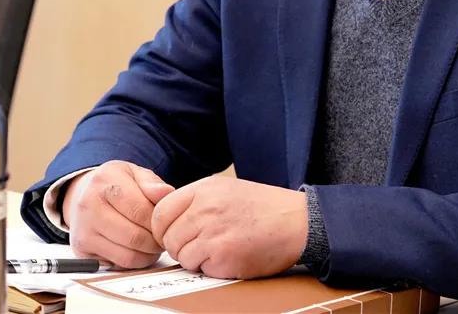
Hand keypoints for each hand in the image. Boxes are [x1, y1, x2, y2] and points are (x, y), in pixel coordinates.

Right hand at [62, 160, 174, 268]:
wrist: (82, 194)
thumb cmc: (115, 183)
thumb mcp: (134, 173)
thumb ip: (152, 183)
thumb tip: (167, 193)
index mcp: (104, 182)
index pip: (140, 210)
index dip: (159, 221)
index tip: (167, 223)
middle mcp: (89, 207)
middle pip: (134, 236)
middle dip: (156, 241)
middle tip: (164, 237)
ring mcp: (84, 231)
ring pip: (127, 255)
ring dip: (148, 254)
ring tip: (154, 243)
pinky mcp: (82, 251)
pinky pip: (118, 265)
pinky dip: (135, 261)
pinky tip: (139, 249)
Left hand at [151, 176, 307, 278]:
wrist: (296, 221)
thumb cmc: (264, 208)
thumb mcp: (226, 189)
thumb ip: (196, 200)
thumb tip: (166, 220)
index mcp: (204, 189)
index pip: (160, 212)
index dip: (163, 228)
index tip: (173, 234)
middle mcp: (205, 208)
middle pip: (168, 237)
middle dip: (180, 246)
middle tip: (200, 245)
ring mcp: (213, 232)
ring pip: (182, 255)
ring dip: (195, 258)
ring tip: (218, 250)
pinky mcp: (223, 256)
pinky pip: (199, 268)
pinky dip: (211, 268)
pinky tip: (229, 257)